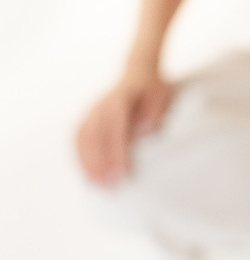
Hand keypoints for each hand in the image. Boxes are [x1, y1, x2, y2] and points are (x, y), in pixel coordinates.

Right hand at [76, 66, 173, 184]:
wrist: (138, 72)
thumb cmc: (152, 88)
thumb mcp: (161, 95)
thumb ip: (154, 111)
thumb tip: (146, 129)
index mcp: (119, 100)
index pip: (115, 130)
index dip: (117, 153)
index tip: (123, 173)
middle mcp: (101, 105)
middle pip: (96, 137)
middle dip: (101, 164)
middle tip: (110, 187)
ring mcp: (92, 110)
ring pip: (83, 139)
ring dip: (88, 163)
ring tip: (97, 186)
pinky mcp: (87, 117)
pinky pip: (79, 138)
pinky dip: (80, 157)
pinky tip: (87, 174)